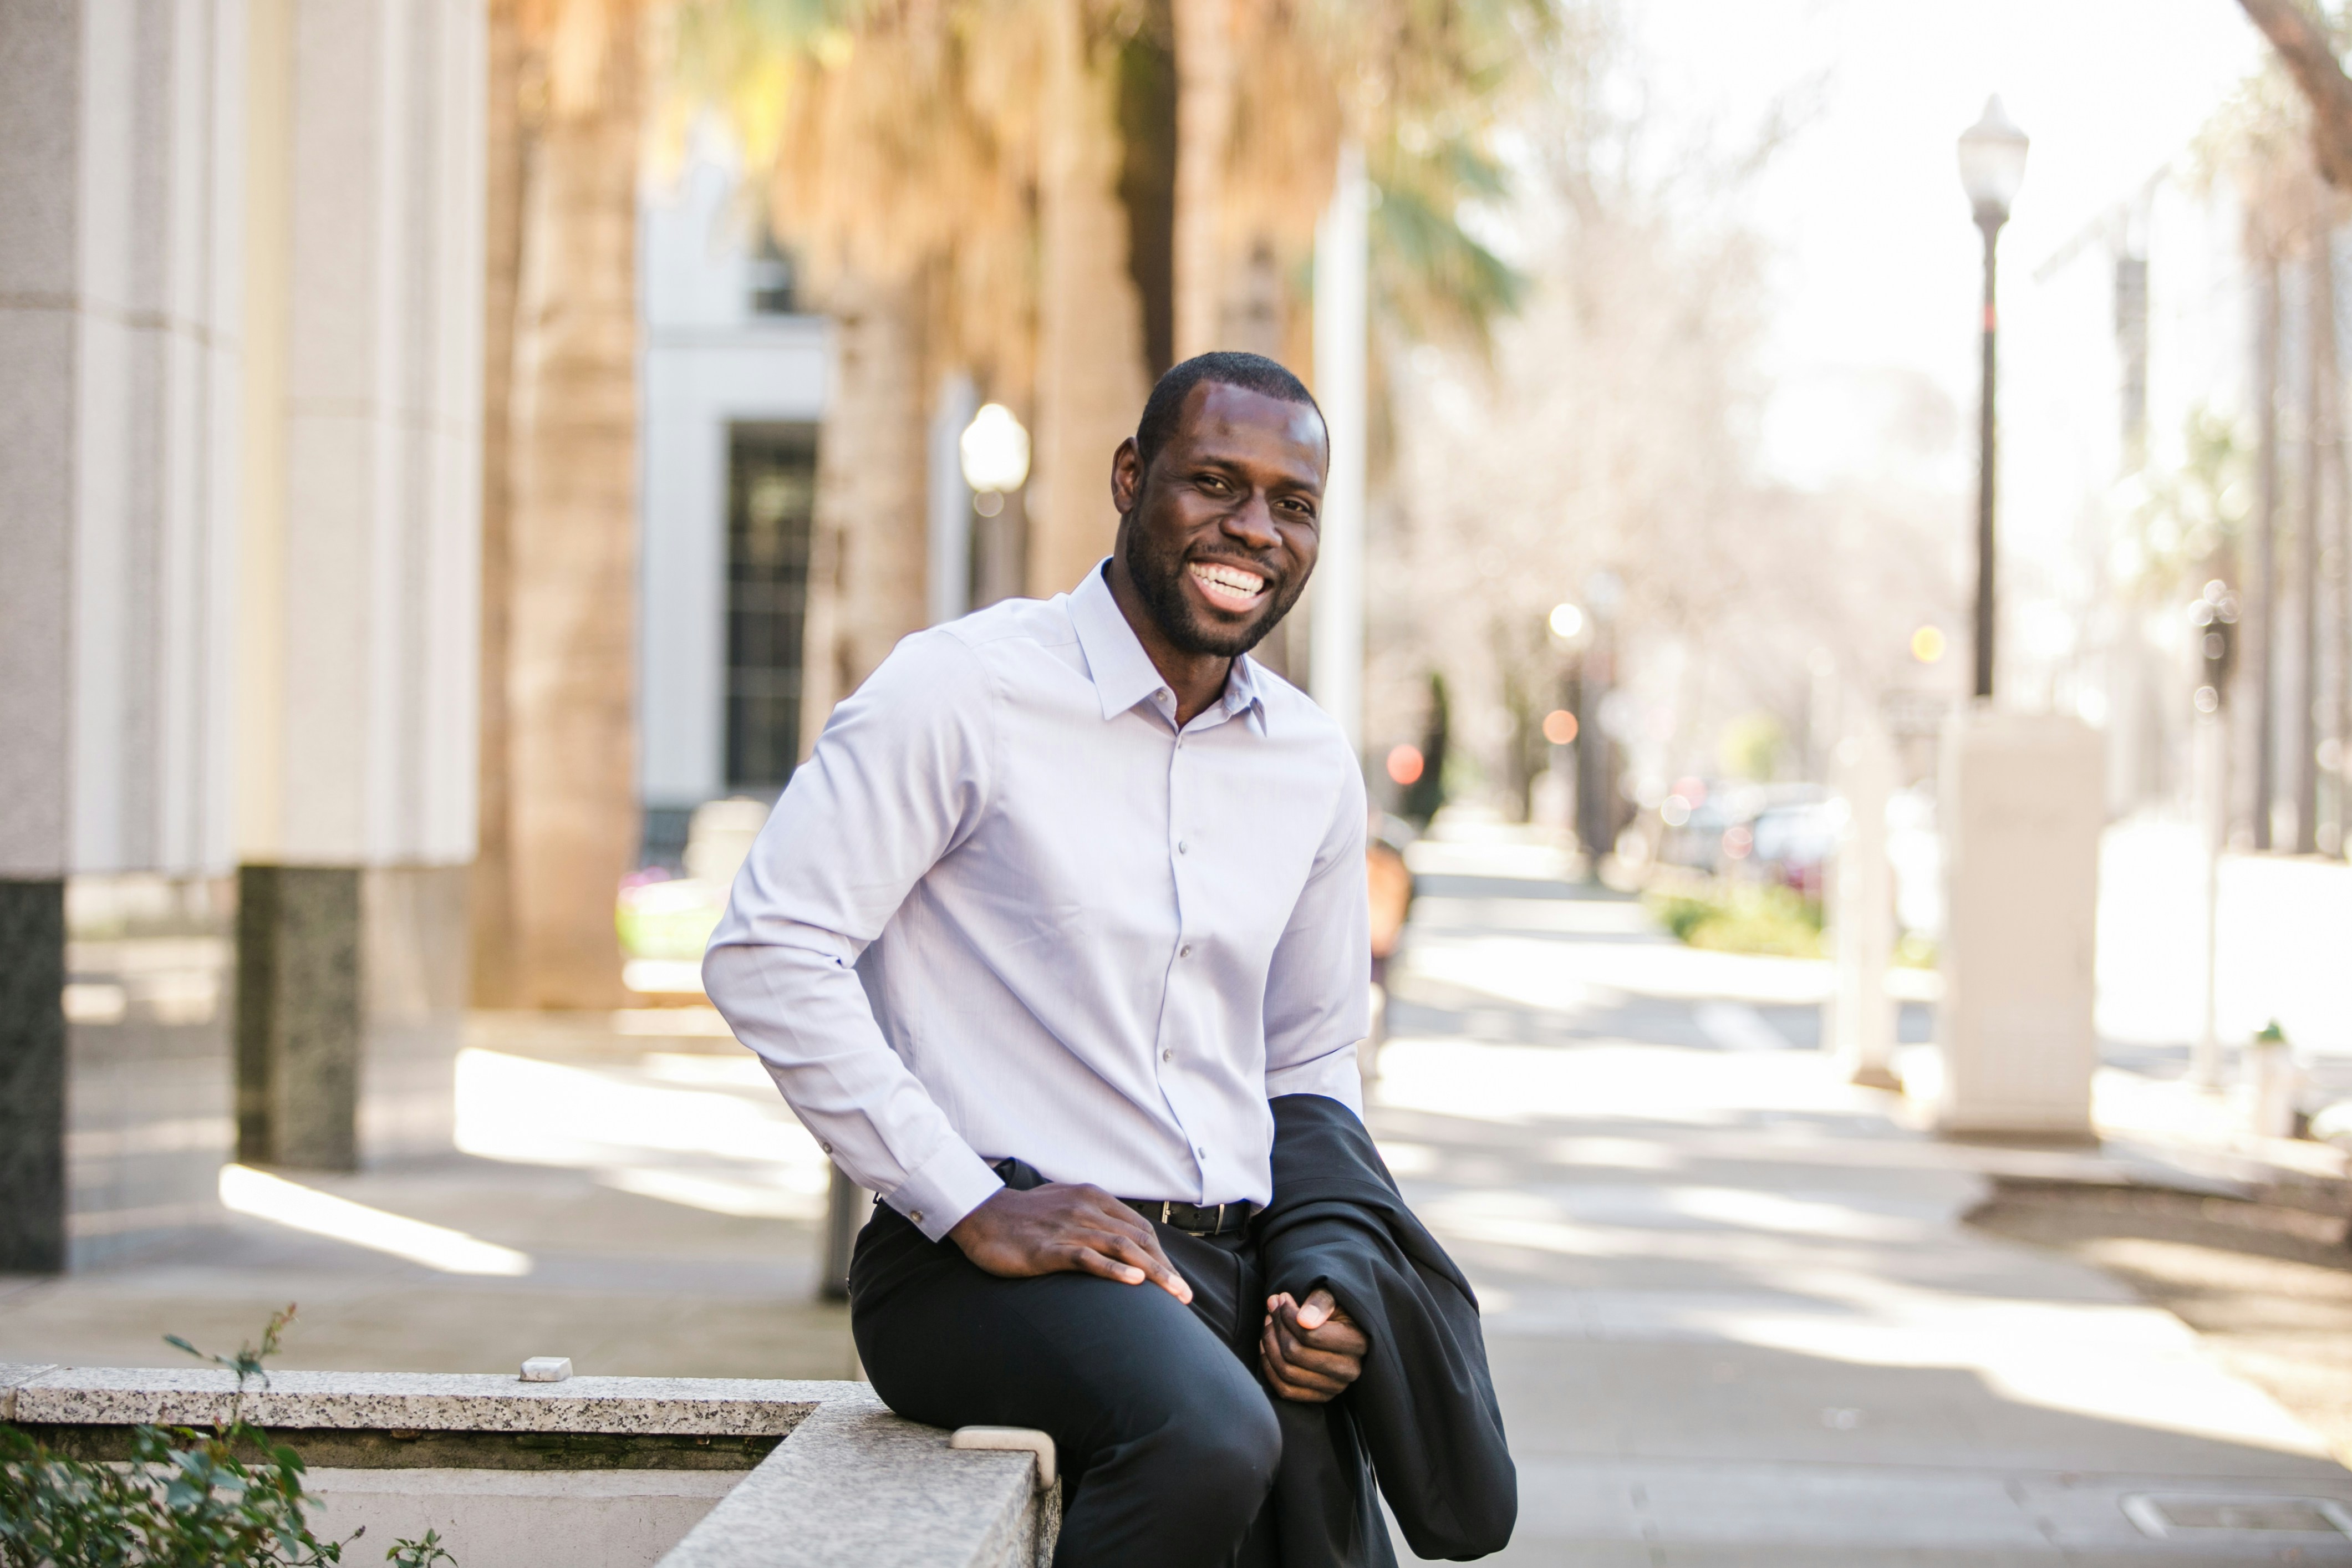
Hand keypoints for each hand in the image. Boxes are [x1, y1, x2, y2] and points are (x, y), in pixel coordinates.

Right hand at [946, 1184, 1191, 1302]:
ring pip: (1122, 1249)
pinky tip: (1134, 1283)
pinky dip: (1113, 1270)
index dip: (1161, 1255)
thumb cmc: (1024, 1216)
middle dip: (1166, 1268)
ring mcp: (1068, 1228)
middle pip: (1138, 1240)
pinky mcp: (1049, 1248)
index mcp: (1093, 1198)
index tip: (1174, 1280)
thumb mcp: (1065, 1205)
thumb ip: (1092, 1217)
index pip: (1139, 1228)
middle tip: (1185, 1296)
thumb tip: (1117, 1239)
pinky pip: (1087, 1258)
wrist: (980, 1214)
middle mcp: (1086, 1209)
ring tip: (1175, 1294)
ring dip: (1153, 1273)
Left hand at [1259, 1288, 1367, 1402]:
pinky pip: (1286, 1390)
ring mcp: (1336, 1387)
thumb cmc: (1333, 1310)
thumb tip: (1303, 1320)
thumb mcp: (1332, 1296)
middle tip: (1271, 1310)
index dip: (1288, 1315)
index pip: (1310, 1334)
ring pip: (1287, 1371)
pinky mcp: (1321, 1397)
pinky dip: (1269, 1368)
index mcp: (1358, 1342)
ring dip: (1270, 1345)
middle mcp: (1350, 1369)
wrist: (1343, 1329)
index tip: (1281, 1300)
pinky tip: (1266, 1347)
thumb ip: (1319, 1302)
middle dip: (1277, 1327)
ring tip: (1268, 1324)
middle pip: (1295, 1352)